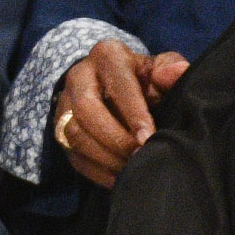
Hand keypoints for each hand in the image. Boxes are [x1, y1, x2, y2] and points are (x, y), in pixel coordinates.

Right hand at [55, 40, 190, 187]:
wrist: (116, 87)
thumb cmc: (145, 79)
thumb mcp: (160, 68)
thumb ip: (171, 68)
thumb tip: (174, 72)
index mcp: (107, 55)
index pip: (118, 85)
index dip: (133, 114)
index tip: (148, 138)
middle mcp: (79, 76)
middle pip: (86, 109)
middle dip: (114, 138)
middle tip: (138, 157)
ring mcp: (65, 103)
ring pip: (74, 133)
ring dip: (104, 157)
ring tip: (131, 169)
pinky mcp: (60, 129)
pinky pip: (72, 154)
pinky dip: (97, 171)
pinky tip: (119, 178)